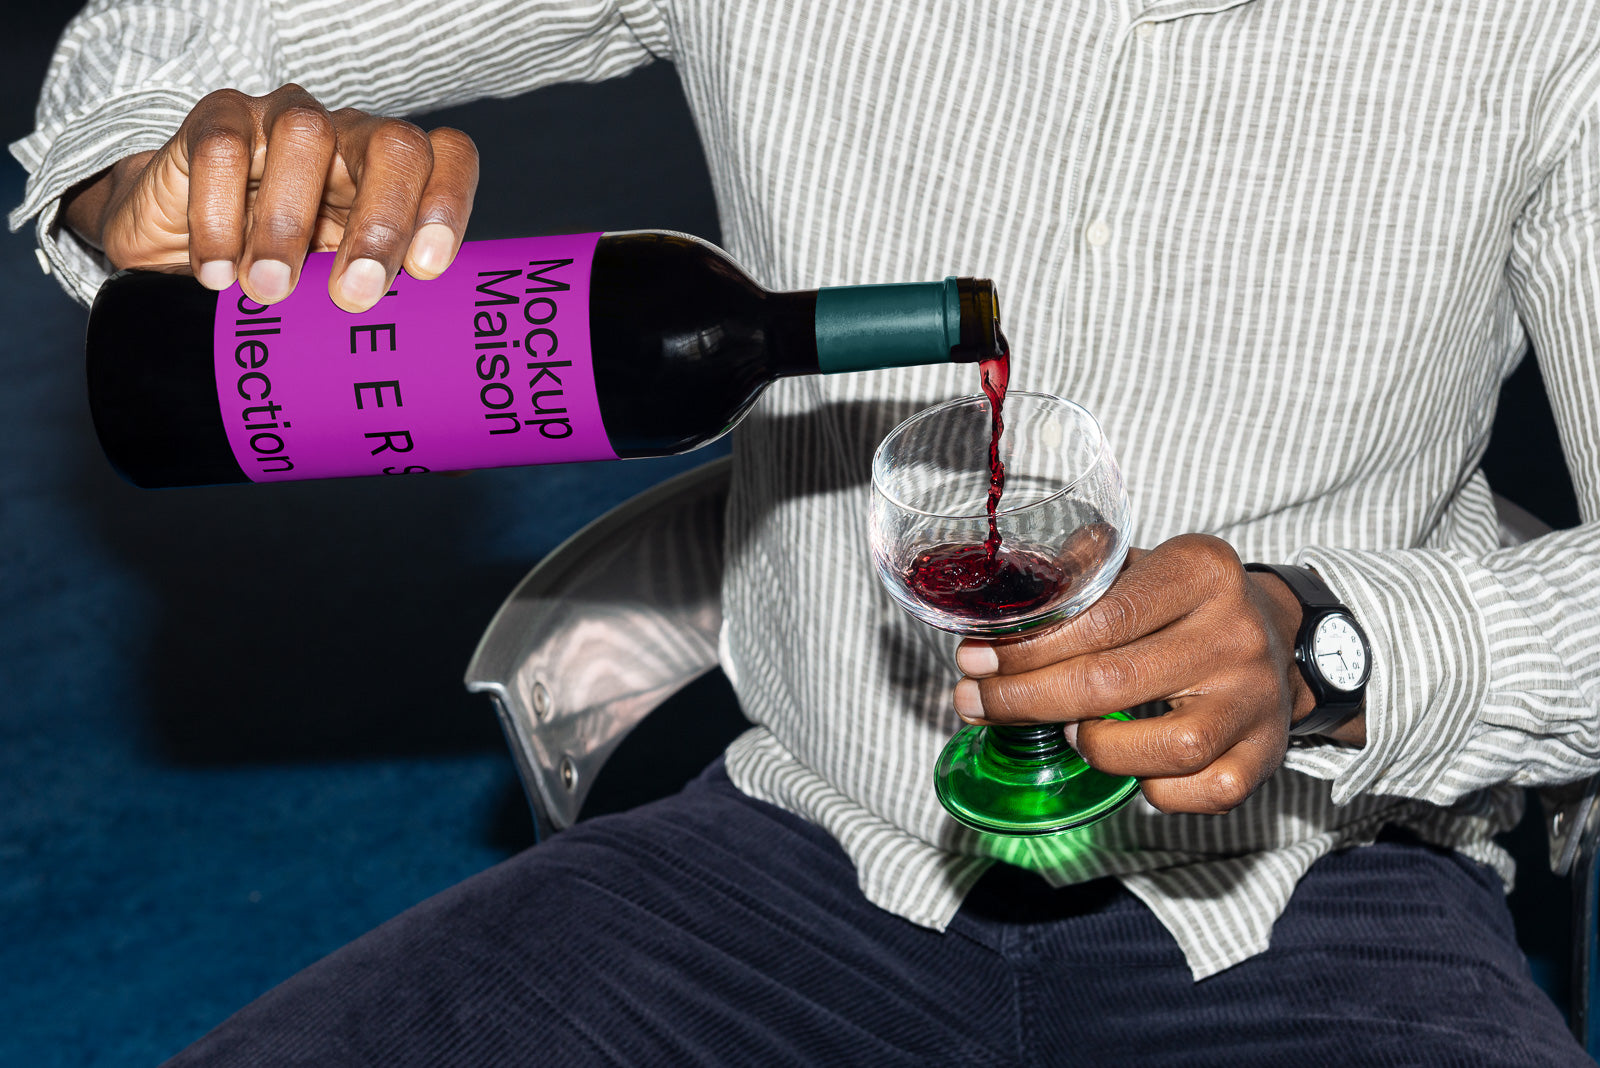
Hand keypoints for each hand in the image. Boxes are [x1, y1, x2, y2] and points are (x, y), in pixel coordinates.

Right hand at [60, 83, 477, 311]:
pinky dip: (219, 213)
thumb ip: (386, 350)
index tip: (431, 271)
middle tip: (354, 296)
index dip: (449, 203)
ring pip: (306, 135)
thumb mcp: (337, 311)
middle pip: (395, 147)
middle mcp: (353, 140)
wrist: (177, 250)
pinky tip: (217, 274)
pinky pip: (222, 147)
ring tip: (269, 292)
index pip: (448, 159)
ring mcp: (285, 122)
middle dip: (381, 222)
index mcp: (402, 180)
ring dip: (288, 221)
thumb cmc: (287, 284)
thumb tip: (451, 453)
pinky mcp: (216, 123)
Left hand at [952, 534, 1334, 814]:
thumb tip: (1003, 606)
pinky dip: (1153, 787)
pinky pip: (1200, 791)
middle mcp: (1234, 634)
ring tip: (1068, 731)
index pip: (1102, 617)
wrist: (1277, 638)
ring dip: (1097, 747)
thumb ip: (1079, 574)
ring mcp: (1254, 699)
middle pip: (1113, 683)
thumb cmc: (1184, 605)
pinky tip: (1128, 762)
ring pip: (1166, 750)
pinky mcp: (1265, 754)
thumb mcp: (1141, 564)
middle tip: (977, 701)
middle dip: (1026, 700)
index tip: (977, 661)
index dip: (1028, 648)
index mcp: (1200, 572)